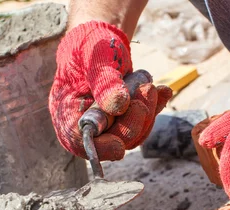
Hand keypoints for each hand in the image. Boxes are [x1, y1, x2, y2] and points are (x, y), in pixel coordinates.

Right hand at [49, 21, 171, 160]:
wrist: (100, 41)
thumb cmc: (90, 45)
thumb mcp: (94, 56)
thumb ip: (104, 81)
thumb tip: (118, 106)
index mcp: (66, 112)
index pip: (79, 140)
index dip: (99, 147)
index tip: (119, 146)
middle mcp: (85, 125)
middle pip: (111, 141)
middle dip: (132, 122)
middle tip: (146, 92)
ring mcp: (106, 126)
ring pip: (131, 135)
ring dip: (146, 113)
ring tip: (150, 86)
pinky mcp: (124, 121)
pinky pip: (142, 124)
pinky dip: (154, 108)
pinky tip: (162, 91)